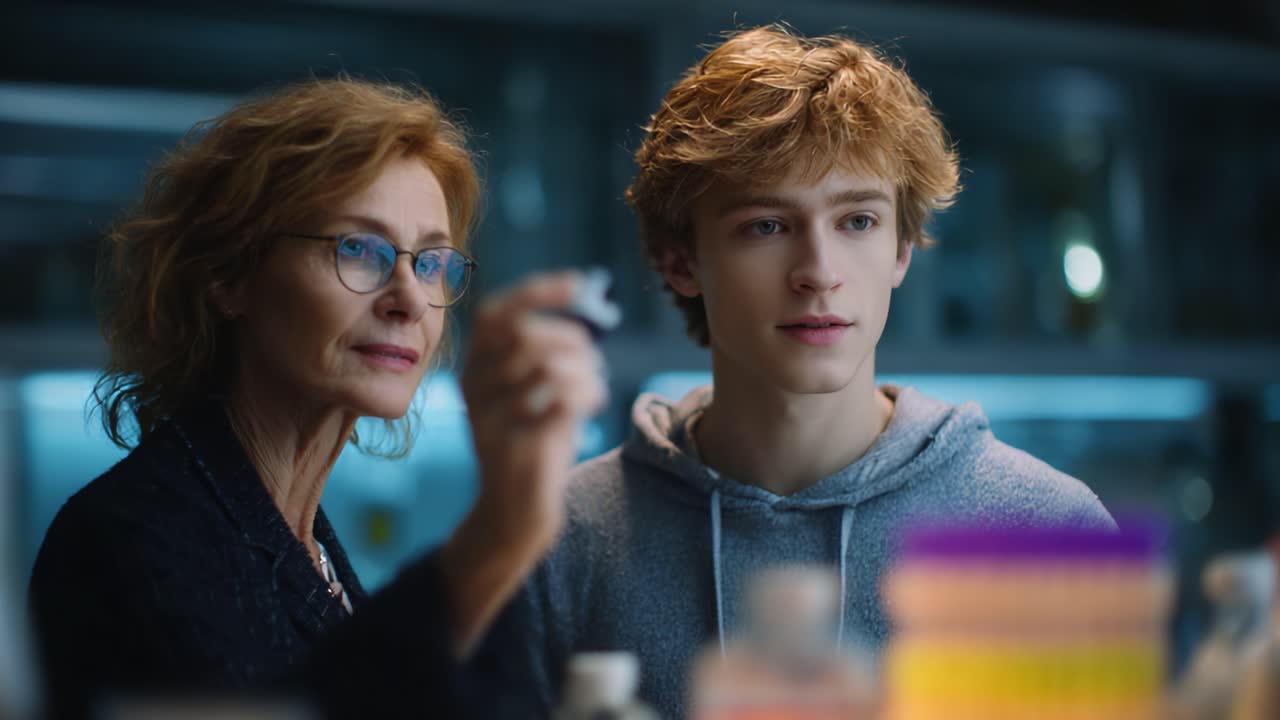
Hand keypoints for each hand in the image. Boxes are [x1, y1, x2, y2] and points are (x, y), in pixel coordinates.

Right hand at [440, 271, 607, 656]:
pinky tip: (588, 406)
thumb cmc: (532, 438)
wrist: (514, 509)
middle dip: (573, 341)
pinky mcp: (513, 447)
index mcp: (474, 366)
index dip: (539, 292)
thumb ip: (549, 349)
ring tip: (591, 386)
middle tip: (591, 362)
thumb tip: (589, 303)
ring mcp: (490, 419)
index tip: (580, 285)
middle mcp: (473, 388)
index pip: (496, 312)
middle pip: (528, 337)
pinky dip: (586, 395)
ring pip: (548, 367)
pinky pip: (560, 401)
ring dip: (584, 371)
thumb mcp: (533, 388)